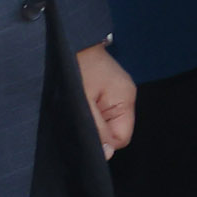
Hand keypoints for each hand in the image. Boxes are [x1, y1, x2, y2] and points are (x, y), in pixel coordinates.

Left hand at [76, 43, 134, 158]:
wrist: (70, 42)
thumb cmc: (77, 68)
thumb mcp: (84, 102)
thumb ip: (96, 129)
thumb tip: (107, 154)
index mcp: (125, 99)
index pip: (121, 138)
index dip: (103, 141)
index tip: (85, 132)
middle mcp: (126, 97)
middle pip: (115, 131)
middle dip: (97, 132)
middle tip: (79, 119)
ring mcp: (117, 92)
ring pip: (107, 123)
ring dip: (92, 122)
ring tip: (78, 110)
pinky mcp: (107, 89)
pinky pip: (103, 112)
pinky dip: (91, 113)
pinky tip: (80, 104)